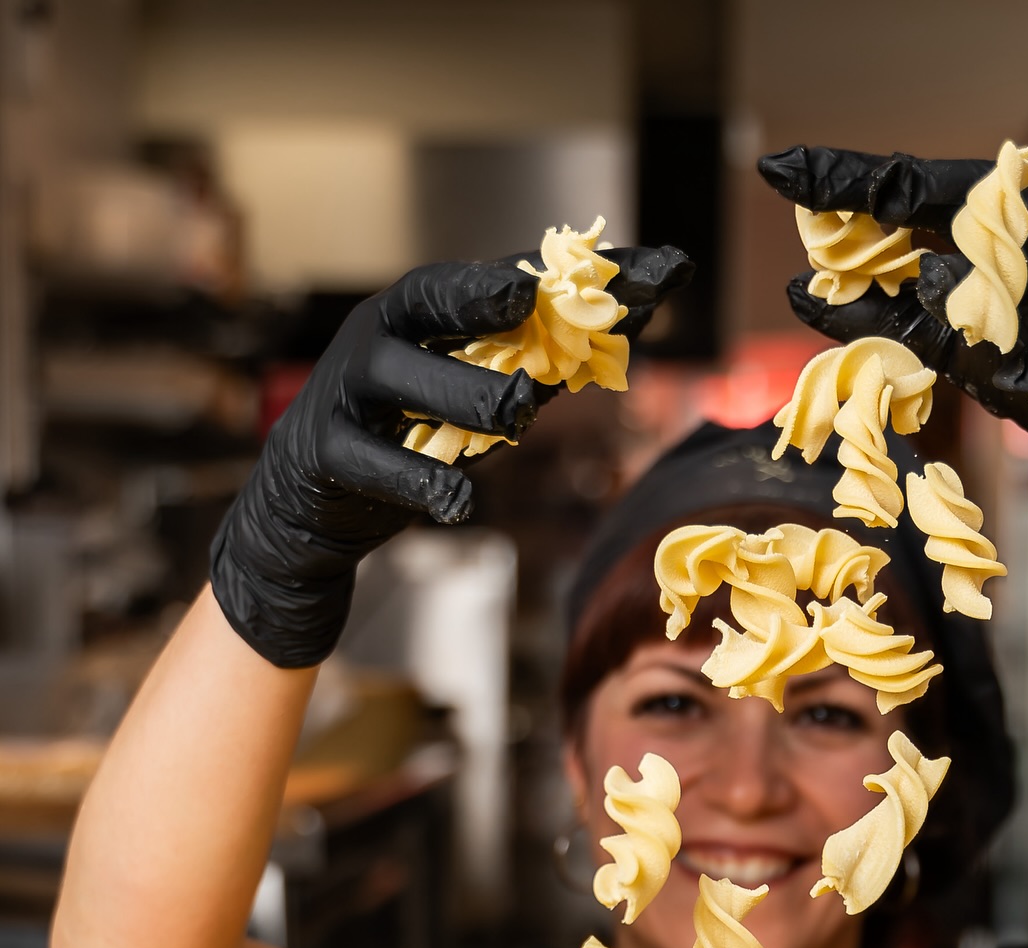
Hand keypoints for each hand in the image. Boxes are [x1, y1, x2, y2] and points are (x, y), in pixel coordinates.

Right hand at [211, 247, 692, 666]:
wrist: (311, 505)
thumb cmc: (406, 439)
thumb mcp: (471, 400)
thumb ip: (531, 370)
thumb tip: (624, 330)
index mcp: (420, 314)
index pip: (487, 280)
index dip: (536, 273)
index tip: (578, 269)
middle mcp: (378, 334)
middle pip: (428, 301)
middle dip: (477, 296)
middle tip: (531, 304)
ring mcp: (345, 389)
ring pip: (401, 375)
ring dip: (462, 393)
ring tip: (516, 414)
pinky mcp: (324, 451)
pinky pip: (373, 460)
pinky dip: (418, 481)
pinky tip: (459, 503)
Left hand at [759, 146, 1027, 530]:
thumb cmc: (1026, 363)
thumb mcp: (940, 341)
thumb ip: (879, 314)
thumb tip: (799, 288)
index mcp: (993, 227)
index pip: (912, 187)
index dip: (846, 177)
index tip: (778, 169)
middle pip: (967, 197)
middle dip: (896, 192)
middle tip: (836, 199)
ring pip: (1026, 267)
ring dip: (976, 290)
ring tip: (935, 304)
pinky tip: (1007, 382)